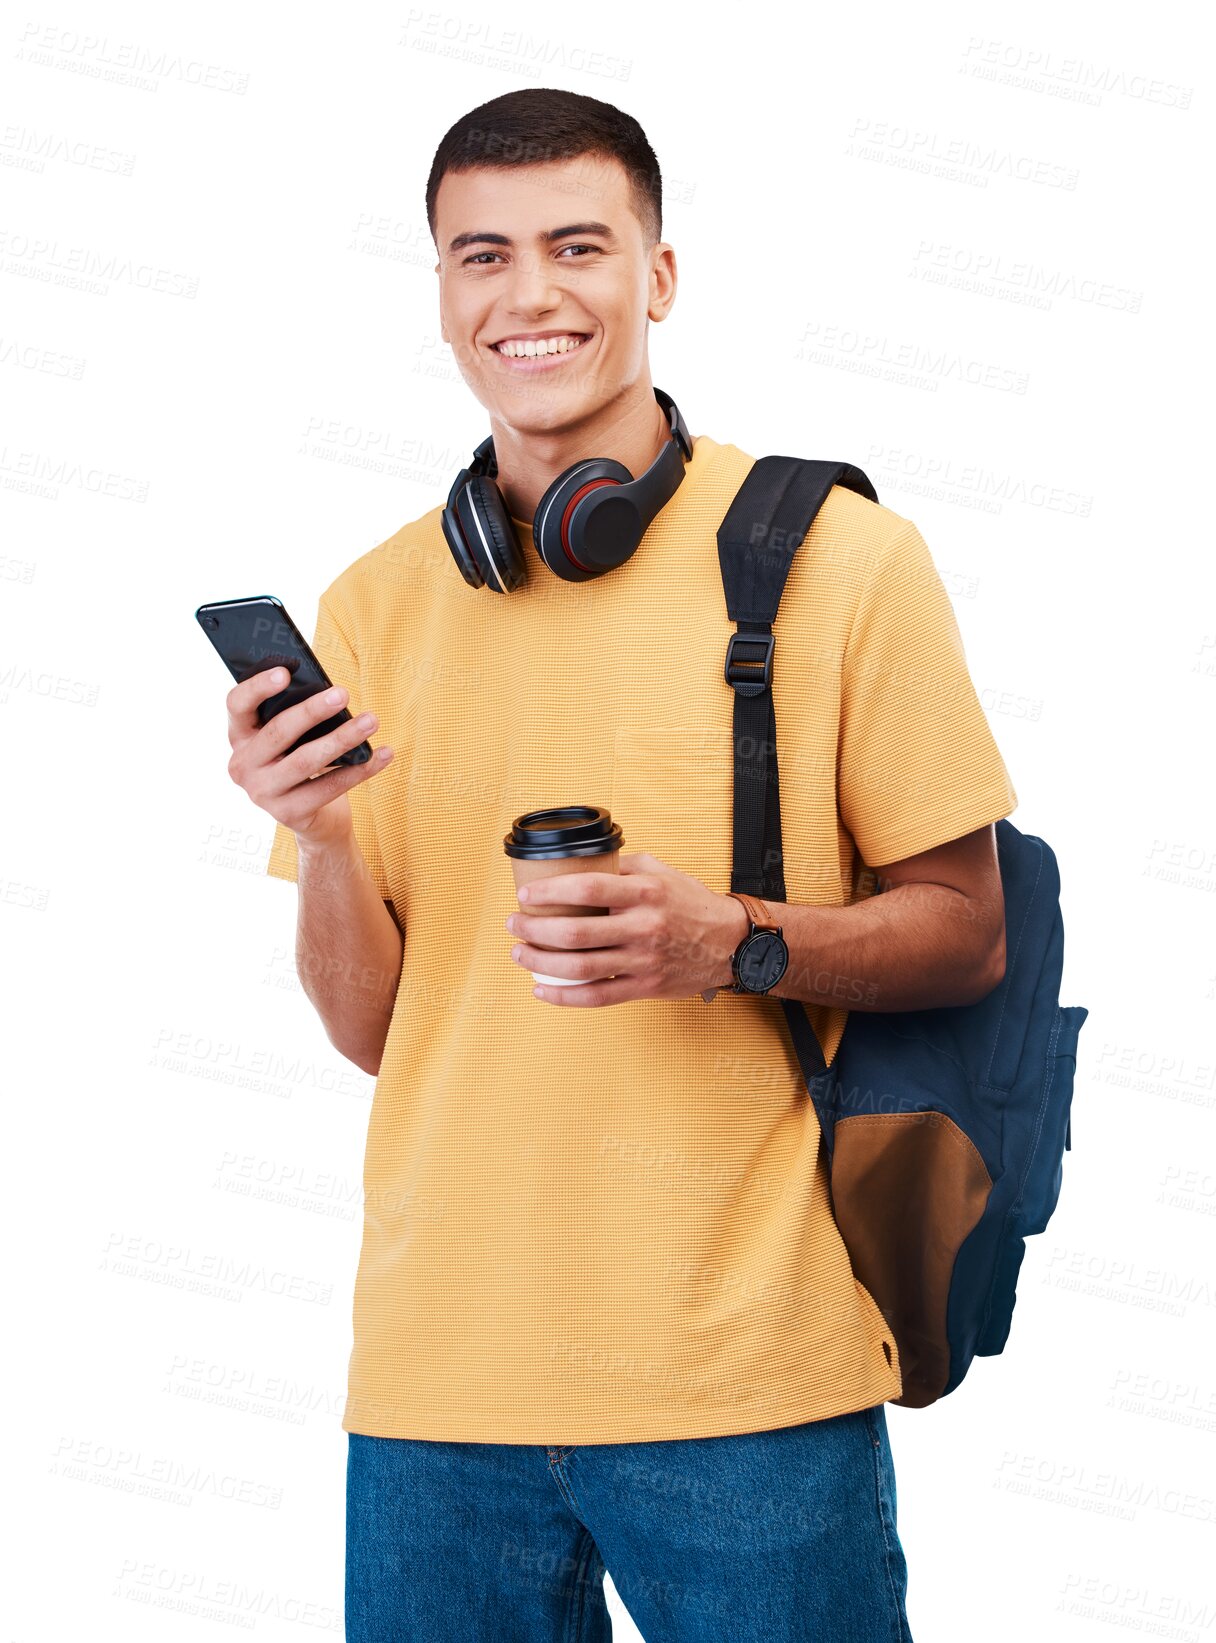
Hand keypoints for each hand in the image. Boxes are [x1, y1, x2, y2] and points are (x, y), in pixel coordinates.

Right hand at [226, 667, 393, 848]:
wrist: (312, 817)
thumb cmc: (302, 760)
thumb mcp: (293, 737)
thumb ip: (298, 716)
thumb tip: (331, 693)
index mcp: (239, 736)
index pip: (237, 704)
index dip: (258, 687)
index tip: (285, 672)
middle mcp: (242, 765)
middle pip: (278, 731)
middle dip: (312, 710)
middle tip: (343, 693)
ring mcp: (262, 793)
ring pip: (307, 760)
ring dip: (343, 738)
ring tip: (371, 721)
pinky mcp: (288, 814)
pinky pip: (329, 787)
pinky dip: (361, 769)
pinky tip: (384, 754)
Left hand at [503, 852, 750, 1005]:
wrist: (731, 942)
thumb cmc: (691, 904)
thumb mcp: (662, 872)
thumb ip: (624, 867)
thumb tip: (583, 862)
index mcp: (645, 893)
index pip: (588, 889)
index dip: (550, 893)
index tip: (527, 895)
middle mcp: (643, 927)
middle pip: (576, 933)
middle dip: (535, 930)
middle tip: (515, 924)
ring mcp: (643, 960)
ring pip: (580, 968)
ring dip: (541, 962)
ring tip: (520, 953)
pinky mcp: (645, 987)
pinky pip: (597, 996)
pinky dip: (564, 997)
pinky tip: (541, 990)